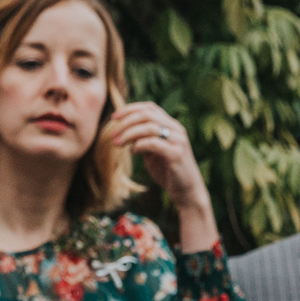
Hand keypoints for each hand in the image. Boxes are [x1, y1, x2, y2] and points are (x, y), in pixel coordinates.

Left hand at [108, 102, 212, 244]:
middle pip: (147, 115)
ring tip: (117, 143)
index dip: (130, 109)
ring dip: (129, 134)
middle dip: (126, 121)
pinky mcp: (176, 154)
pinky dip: (139, 145)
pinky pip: (154, 143)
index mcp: (172, 126)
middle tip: (112, 133)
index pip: (150, 108)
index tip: (114, 118)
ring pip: (149, 128)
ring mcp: (178, 141)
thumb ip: (143, 140)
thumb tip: (124, 132)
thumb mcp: (153, 153)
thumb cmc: (168, 172)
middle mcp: (176, 129)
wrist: (187, 192)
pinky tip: (133, 152)